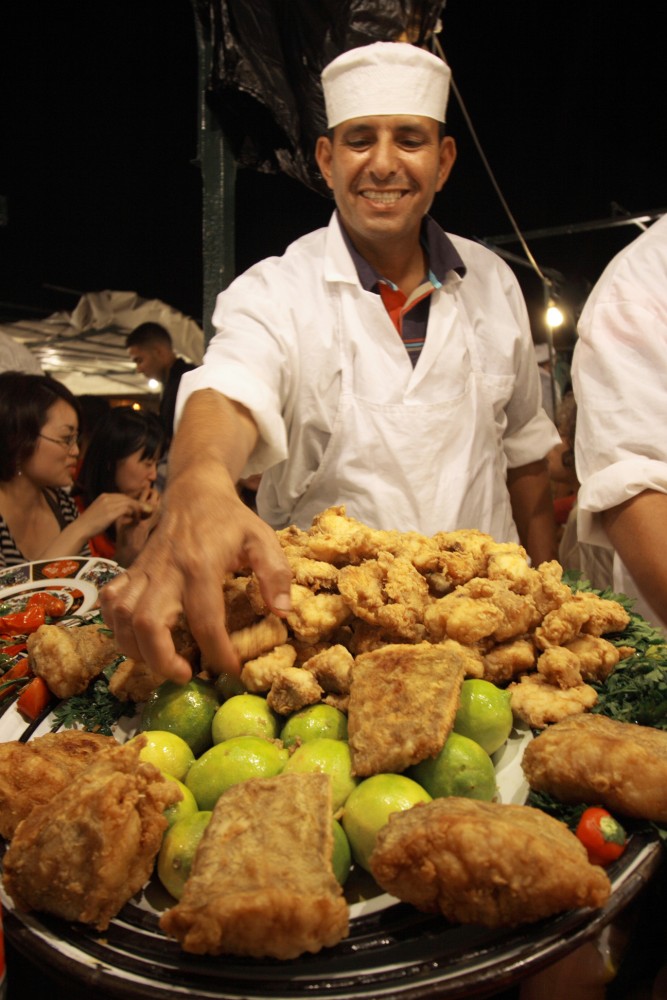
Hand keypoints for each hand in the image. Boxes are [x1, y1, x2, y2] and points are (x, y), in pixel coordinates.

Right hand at [79, 492, 148, 536]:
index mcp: (104, 496)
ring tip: (140, 518)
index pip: (123, 496)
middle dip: (137, 505)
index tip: (137, 511)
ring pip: (130, 502)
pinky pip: (129, 509)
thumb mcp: (100, 512)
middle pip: (128, 498)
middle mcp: (107, 497)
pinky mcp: (111, 512)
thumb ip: (110, 509)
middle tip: (143, 513)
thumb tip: (122, 512)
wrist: (80, 529)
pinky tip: (135, 521)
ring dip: (138, 510)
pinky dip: (134, 514)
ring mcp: (109, 504)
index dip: (132, 503)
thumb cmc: (90, 524)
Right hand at [100, 464, 292, 683]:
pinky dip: (114, 625)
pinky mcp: (132, 570)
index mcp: (202, 565)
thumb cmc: (231, 519)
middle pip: (148, 624)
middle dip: (161, 660)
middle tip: (184, 675)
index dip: (218, 653)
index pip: (205, 620)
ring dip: (135, 648)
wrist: (194, 492)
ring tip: (160, 662)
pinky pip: (110, 600)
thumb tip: (282, 612)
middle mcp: (167, 570)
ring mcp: (145, 570)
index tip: (231, 670)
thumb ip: (275, 573)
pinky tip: (134, 638)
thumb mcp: (262, 538)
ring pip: (122, 616)